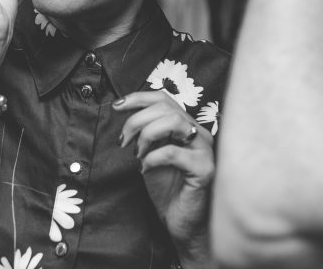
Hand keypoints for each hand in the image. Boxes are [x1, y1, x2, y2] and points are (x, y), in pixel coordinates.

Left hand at [115, 91, 213, 264]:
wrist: (182, 224)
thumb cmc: (168, 191)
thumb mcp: (150, 156)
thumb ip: (146, 134)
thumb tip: (127, 115)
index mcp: (187, 127)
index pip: (164, 99)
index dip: (138, 98)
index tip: (116, 106)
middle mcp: (199, 133)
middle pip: (166, 107)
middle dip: (136, 120)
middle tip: (123, 142)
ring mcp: (205, 150)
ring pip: (173, 121)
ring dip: (146, 135)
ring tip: (137, 154)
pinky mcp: (205, 169)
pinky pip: (174, 152)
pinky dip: (153, 157)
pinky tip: (145, 169)